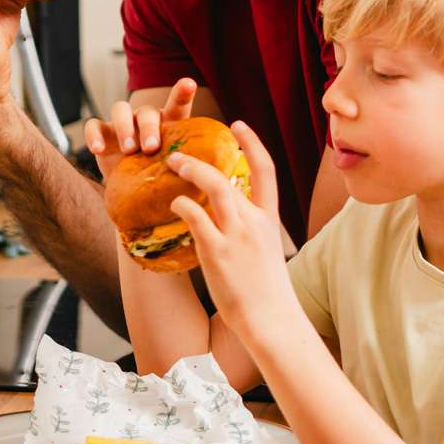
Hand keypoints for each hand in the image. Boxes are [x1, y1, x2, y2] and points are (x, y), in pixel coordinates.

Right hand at [83, 78, 197, 180]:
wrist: (131, 187)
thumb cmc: (158, 176)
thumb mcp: (172, 171)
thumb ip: (184, 168)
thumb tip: (204, 181)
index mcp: (168, 124)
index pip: (177, 105)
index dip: (182, 93)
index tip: (189, 84)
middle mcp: (145, 119)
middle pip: (147, 112)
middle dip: (149, 128)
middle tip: (151, 148)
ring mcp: (123, 123)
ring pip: (120, 109)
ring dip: (125, 128)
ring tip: (128, 150)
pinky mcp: (103, 132)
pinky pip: (94, 125)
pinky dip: (94, 135)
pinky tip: (98, 149)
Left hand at [165, 121, 297, 333]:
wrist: (270, 319)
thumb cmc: (266, 291)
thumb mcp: (265, 251)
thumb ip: (249, 229)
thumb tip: (225, 215)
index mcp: (268, 219)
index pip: (265, 170)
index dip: (252, 143)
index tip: (237, 124)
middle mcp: (254, 221)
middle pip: (228, 175)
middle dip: (201, 161)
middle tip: (178, 155)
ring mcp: (236, 235)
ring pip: (214, 186)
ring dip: (191, 171)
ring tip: (172, 166)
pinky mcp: (217, 251)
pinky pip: (196, 216)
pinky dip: (182, 204)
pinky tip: (173, 205)